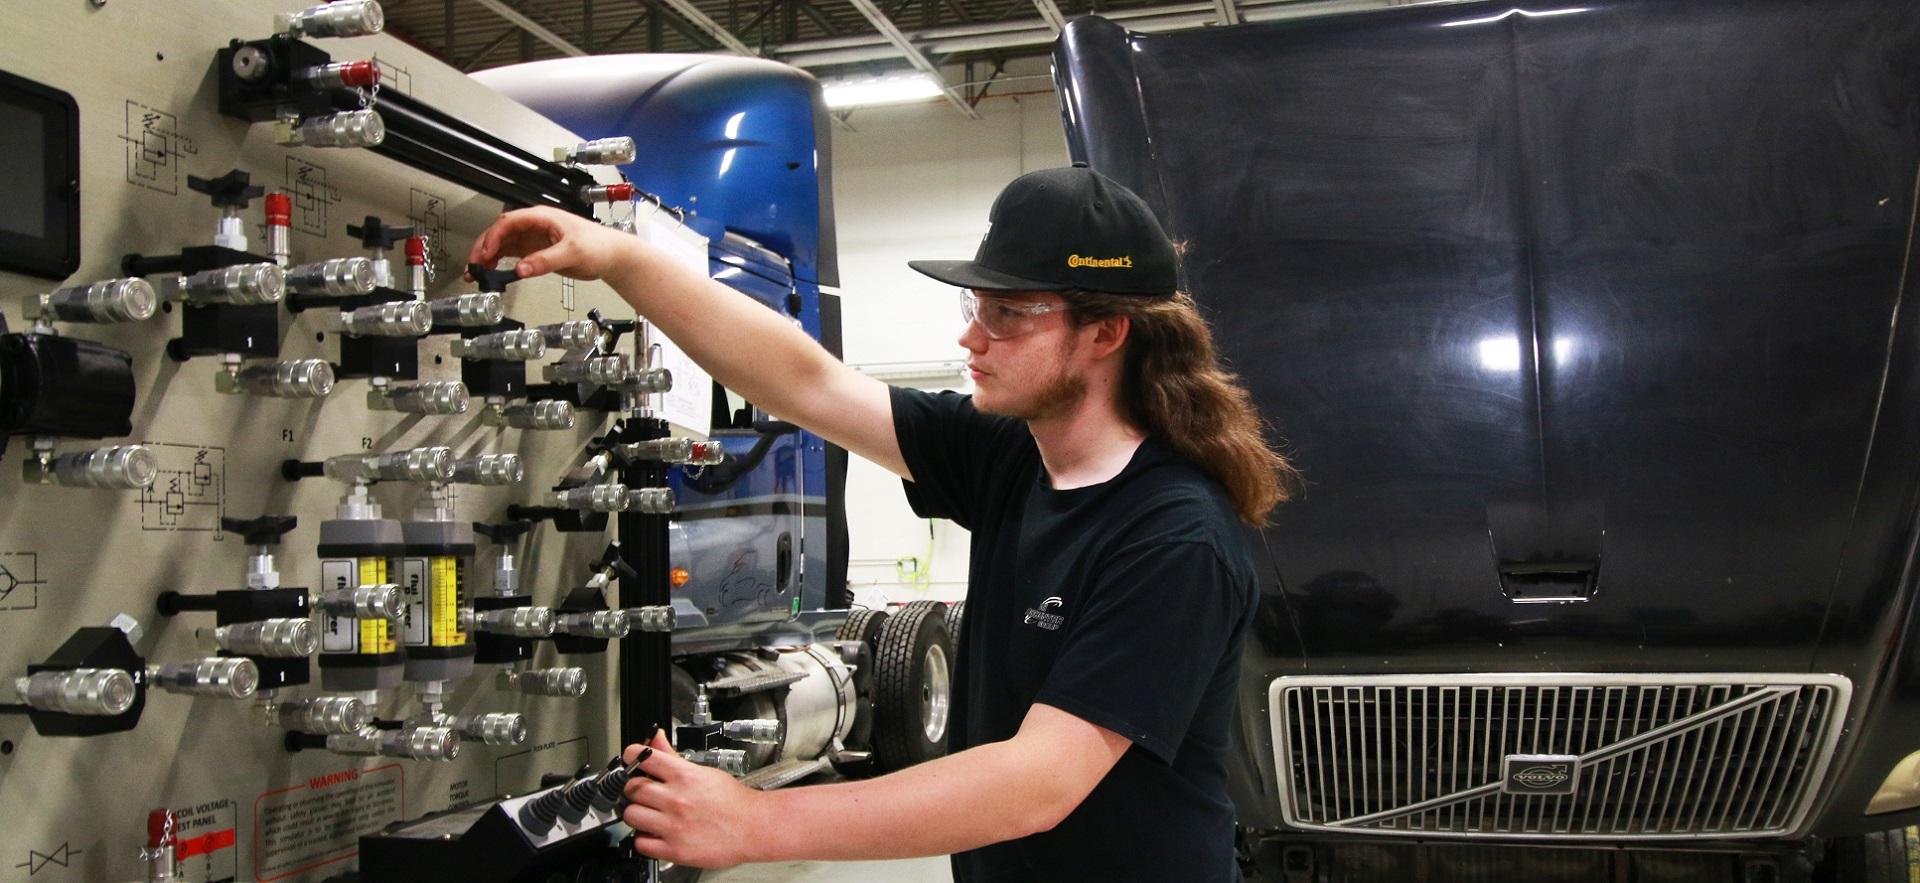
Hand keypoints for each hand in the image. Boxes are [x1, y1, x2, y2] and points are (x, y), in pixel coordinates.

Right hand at [467, 206, 637, 282]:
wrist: (612, 255)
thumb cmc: (599, 245)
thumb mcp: (572, 252)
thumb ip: (545, 260)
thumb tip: (522, 268)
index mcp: (541, 217)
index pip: (508, 222)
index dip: (493, 237)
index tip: (484, 254)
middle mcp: (534, 225)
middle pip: (500, 232)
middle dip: (483, 247)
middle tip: (473, 266)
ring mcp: (533, 238)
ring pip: (502, 244)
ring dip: (487, 256)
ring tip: (475, 272)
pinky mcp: (536, 251)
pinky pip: (511, 254)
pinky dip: (498, 262)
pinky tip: (490, 272)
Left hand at [621, 730, 766, 868]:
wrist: (753, 826)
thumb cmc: (733, 801)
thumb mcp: (703, 772)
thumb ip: (673, 757)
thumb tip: (656, 738)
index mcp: (684, 776)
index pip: (643, 757)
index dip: (632, 756)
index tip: (631, 759)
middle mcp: (676, 800)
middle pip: (632, 788)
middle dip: (635, 789)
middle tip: (644, 792)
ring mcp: (674, 826)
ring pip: (631, 815)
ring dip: (637, 814)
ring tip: (649, 814)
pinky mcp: (674, 849)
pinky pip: (641, 843)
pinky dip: (644, 838)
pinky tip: (655, 833)